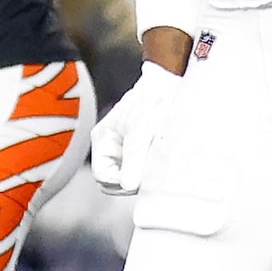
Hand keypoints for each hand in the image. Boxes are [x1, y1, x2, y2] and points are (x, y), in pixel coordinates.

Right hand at [91, 60, 184, 193]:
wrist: (169, 85)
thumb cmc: (152, 101)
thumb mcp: (141, 130)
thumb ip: (133, 158)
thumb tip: (128, 185)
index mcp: (103, 140)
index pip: (102, 175)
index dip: (119, 181)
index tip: (139, 179)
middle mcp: (111, 147)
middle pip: (114, 180)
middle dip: (131, 180)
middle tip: (149, 174)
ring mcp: (125, 150)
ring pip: (129, 177)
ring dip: (142, 175)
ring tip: (156, 164)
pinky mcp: (140, 151)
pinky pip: (141, 170)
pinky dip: (149, 170)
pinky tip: (159, 160)